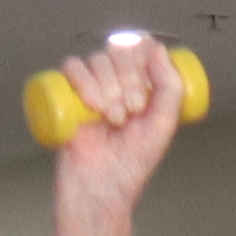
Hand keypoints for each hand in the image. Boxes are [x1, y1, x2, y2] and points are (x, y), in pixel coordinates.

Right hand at [45, 35, 189, 217]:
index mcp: (140, 84)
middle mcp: (115, 81)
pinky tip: (93, 106)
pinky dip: (84, 81)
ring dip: (110, 86)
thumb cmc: (132, 162)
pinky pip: (71, 67)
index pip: (140, 49)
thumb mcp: (163, 124)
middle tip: (133, 111)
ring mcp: (90, 87)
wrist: (102, 186)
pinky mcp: (67, 94)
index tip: (148, 87)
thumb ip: (169, 86)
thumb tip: (158, 49)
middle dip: (130, 80)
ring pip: (97, 59)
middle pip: (119, 51)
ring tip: (115, 118)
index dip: (145, 60)